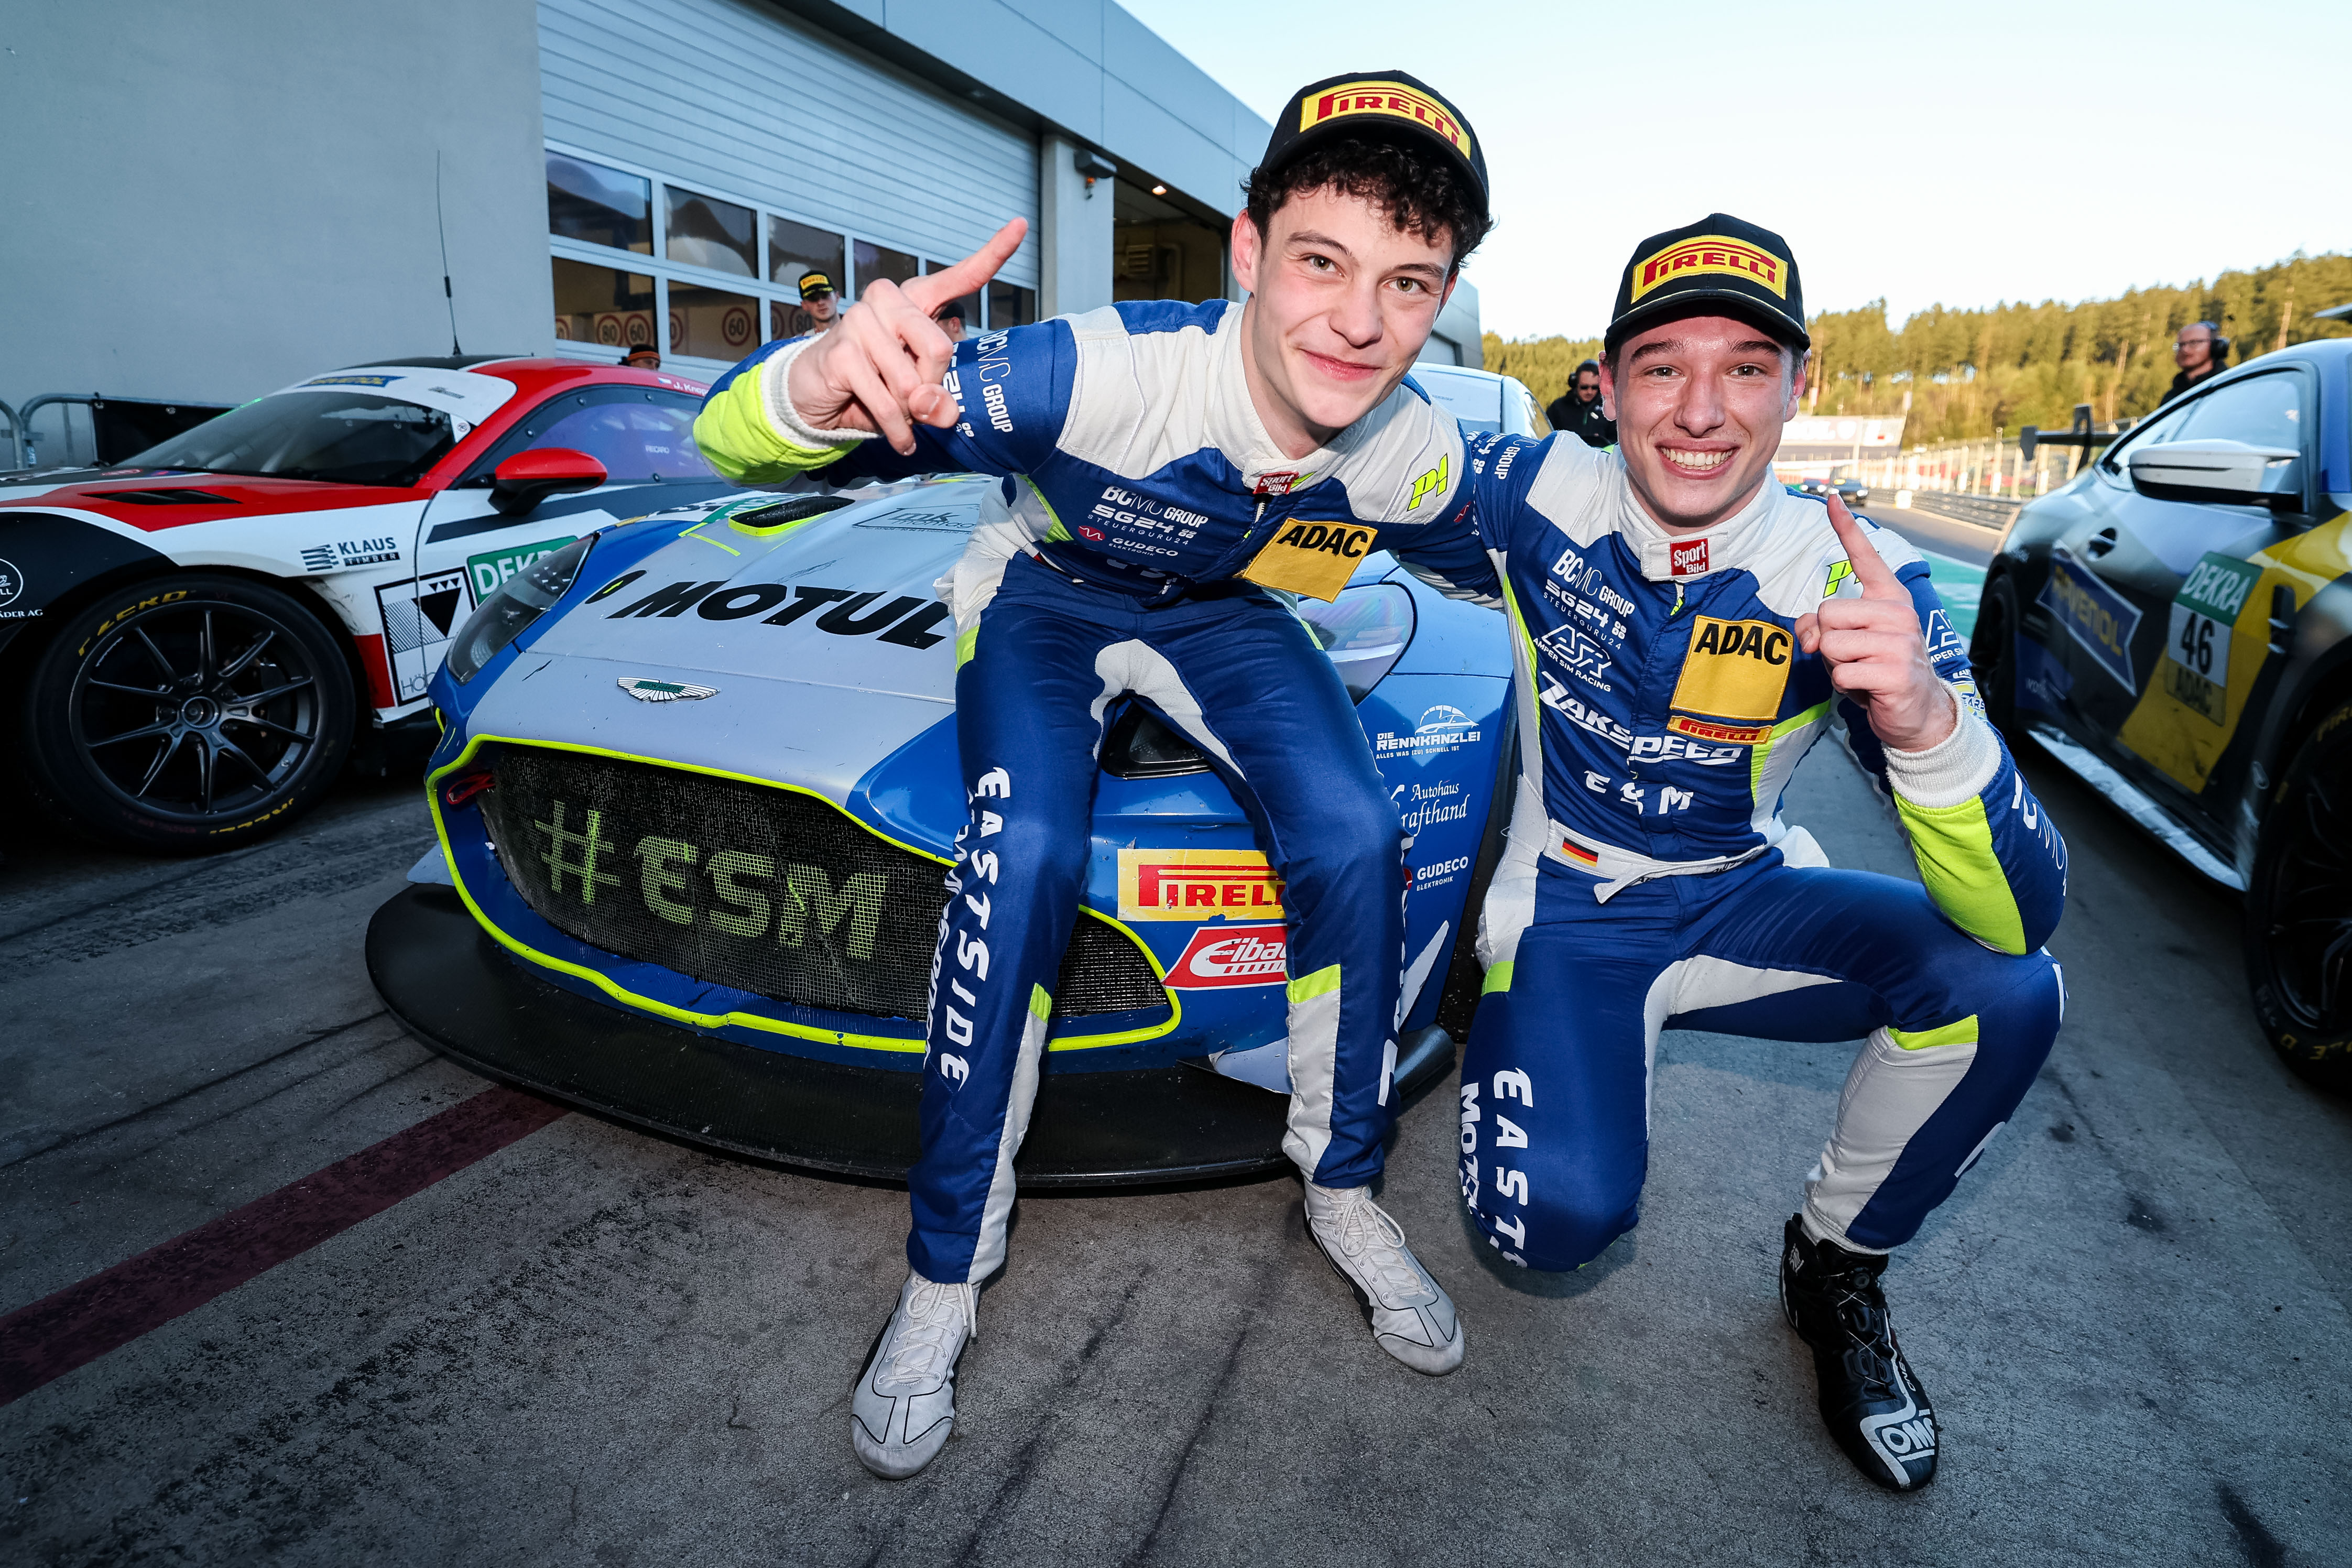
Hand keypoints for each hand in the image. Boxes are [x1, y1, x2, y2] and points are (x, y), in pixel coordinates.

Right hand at [786, 218, 1028, 453]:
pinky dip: (895, 428)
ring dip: (908, 413)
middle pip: (940, 348)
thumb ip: (939, 397)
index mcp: (913, 301)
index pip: (958, 277)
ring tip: (895, 412)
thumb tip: (942, 411)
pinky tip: (898, 436)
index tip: (1019, 226)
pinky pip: (888, 403)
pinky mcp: (843, 352)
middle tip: (916, 399)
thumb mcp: (916, 394)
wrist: (816, 395)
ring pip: (912, 383)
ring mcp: (860, 322)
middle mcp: (887, 300)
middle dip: (932, 385)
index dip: (992, 254)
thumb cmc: (874, 385)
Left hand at [1792, 495, 1955, 751]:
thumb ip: (1822, 627)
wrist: (1917, 711)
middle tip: (1853, 658)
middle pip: (1827, 612)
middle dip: (1827, 641)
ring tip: (1861, 672)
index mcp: (1888, 598)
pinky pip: (1841, 672)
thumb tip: (1809, 631)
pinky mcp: (1896, 671)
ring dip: (1836, 666)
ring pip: (1831, 644)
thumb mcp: (1846, 644)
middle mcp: (1898, 612)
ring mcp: (1900, 640)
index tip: (1831, 499)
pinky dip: (1845, 687)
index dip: (1846, 528)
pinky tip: (1868, 688)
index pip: (1865, 557)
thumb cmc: (1877, 671)